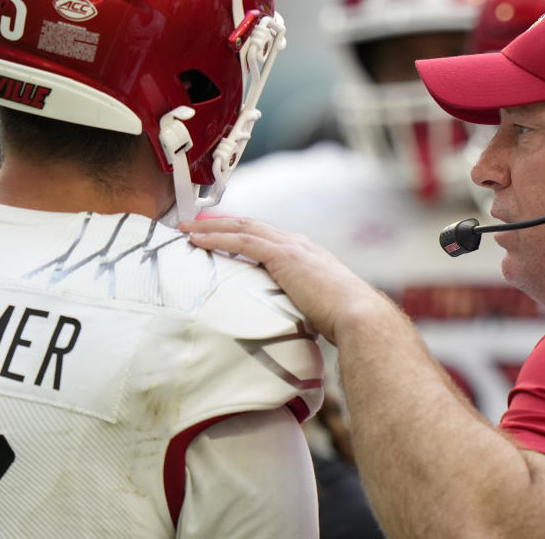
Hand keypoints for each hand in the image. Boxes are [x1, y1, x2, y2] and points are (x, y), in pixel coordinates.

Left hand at [181, 216, 391, 342]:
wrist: (358, 316)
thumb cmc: (342, 321)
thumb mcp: (315, 307)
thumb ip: (298, 304)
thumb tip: (284, 322)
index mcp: (306, 253)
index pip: (266, 236)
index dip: (240, 232)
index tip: (219, 233)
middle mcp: (298, 243)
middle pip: (250, 225)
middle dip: (220, 222)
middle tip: (193, 224)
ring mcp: (291, 247)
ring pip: (242, 227)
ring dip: (211, 227)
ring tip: (186, 228)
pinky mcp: (283, 256)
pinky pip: (242, 241)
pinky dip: (217, 238)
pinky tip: (197, 239)